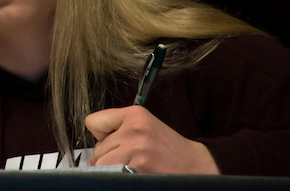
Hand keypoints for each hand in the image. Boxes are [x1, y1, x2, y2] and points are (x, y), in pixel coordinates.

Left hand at [85, 106, 218, 174]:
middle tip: (129, 158)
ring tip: (132, 166)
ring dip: (112, 168)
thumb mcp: (144, 127)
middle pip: (98, 147)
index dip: (101, 136)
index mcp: (134, 114)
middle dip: (108, 156)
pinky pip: (112, 172)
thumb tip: (94, 145)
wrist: (196, 164)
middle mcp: (134, 127)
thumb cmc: (167, 148)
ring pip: (102, 162)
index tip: (112, 142)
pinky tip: (135, 172)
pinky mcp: (140, 164)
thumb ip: (119, 128)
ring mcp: (137, 146)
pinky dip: (119, 176)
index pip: (93, 122)